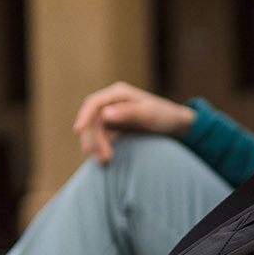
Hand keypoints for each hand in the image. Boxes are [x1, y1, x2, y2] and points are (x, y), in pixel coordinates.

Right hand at [72, 82, 194, 163]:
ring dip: (96, 144)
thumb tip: (105, 114)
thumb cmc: (165, 116)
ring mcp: (112, 112)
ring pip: (95, 129)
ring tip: (104, 161)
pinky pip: (101, 135)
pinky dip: (100, 145)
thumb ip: (129, 113)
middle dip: (94, 138)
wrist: (176, 125)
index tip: (77, 130)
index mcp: (119, 94)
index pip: (94, 103)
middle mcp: (112, 101)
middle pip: (92, 119)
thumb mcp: (149, 114)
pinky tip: (105, 157)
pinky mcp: (114, 124)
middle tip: (103, 158)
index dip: (84, 116)